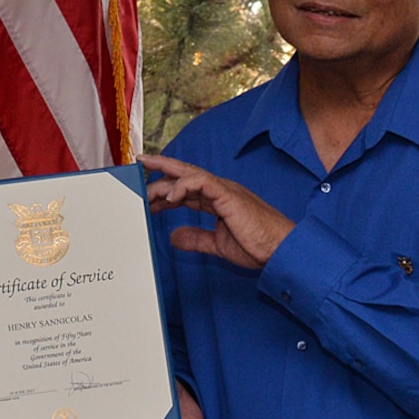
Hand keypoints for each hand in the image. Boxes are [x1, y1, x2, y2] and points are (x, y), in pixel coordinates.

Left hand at [140, 154, 293, 269]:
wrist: (280, 250)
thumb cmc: (258, 247)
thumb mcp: (218, 245)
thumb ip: (196, 239)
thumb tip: (174, 236)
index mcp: (219, 200)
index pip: (187, 188)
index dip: (166, 189)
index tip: (147, 196)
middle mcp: (220, 190)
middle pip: (185, 175)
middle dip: (160, 170)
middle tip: (138, 168)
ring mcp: (225, 190)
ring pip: (189, 174)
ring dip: (166, 175)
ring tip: (146, 178)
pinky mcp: (229, 194)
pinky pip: (202, 182)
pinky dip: (184, 186)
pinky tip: (170, 197)